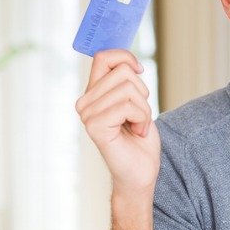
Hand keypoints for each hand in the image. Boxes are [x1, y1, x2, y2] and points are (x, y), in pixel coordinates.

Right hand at [75, 49, 160, 195]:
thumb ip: (126, 81)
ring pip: (128, 88)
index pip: (103, 56)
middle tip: (139, 115)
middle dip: (142, 92)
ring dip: (144, 109)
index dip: (125, 57)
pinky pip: (128, 106)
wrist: (140, 172)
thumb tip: (129, 60)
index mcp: (93, 93)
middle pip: (123, 71)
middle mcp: (85, 101)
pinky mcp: (95, 126)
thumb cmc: (139, 137)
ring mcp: (87, 114)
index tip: (140, 70)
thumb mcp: (136, 101)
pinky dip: (142, 118)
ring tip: (138, 125)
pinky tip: (136, 132)